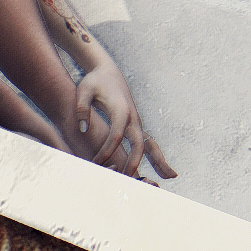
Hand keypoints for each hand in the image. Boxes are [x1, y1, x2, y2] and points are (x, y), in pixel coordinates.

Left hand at [69, 61, 176, 179]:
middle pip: (138, 143)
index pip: (115, 136)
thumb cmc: (94, 81)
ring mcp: (137, 122)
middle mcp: (132, 118)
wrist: (108, 71)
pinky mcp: (137, 125)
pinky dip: (156, 156)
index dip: (106, 151)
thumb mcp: (84, 90)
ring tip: (169, 177)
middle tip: (129, 179)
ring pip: (150, 144)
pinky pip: (148, 143)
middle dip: (134, 162)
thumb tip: (82, 128)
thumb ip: (82, 108)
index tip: (96, 163)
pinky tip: (164, 171)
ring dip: (159, 161)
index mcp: (120, 110)